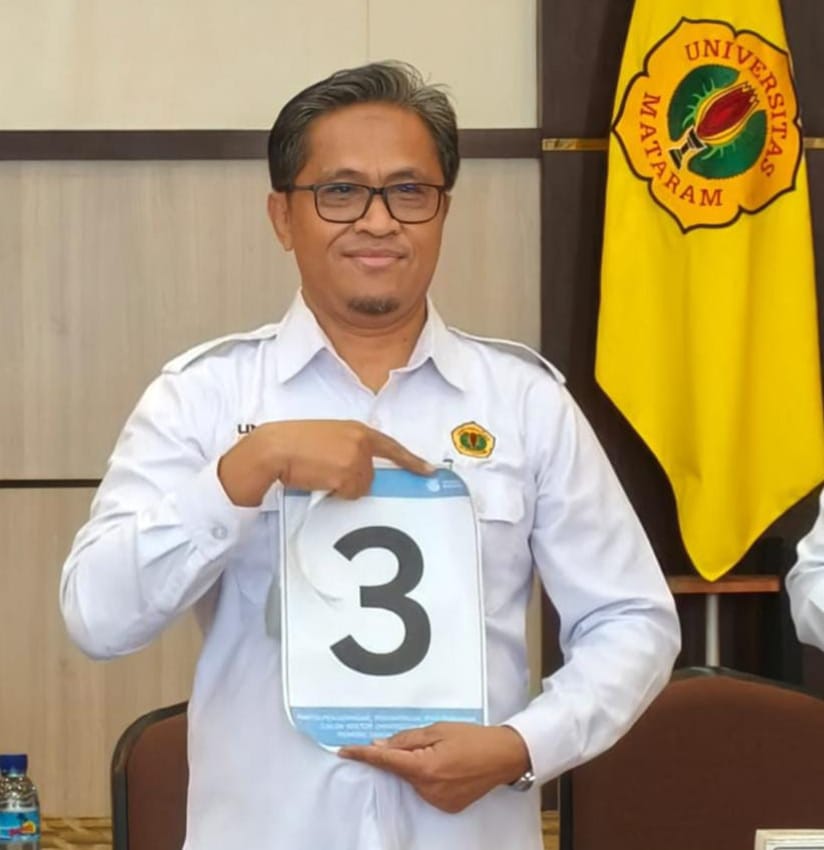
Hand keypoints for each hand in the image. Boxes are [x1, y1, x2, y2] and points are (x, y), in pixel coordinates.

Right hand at [218, 419, 433, 505]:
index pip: (391, 446)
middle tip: (325, 470)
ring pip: (359, 488)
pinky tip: (318, 479)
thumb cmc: (294, 444)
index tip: (430, 470)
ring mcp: (356, 458)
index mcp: (356, 429)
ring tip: (319, 473)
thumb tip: (357, 473)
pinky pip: (348, 495)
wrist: (275, 448)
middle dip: (351, 480)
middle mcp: (361, 442)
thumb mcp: (327, 437)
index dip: (411, 460)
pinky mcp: (348, 474)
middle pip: (370, 476)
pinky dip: (334, 493)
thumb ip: (348, 447)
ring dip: (340, 487)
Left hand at [339, 722, 530, 813]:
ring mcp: (437, 801)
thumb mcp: (438, 729)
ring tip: (444, 752)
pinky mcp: (446, 806)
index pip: (385, 761)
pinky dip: (428, 777)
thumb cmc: (472, 738)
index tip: (344, 751)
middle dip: (403, 754)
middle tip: (425, 741)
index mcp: (424, 768)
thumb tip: (381, 745)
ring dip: (417, 766)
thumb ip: (406, 739)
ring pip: (413, 779)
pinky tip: (447, 766)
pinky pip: (426, 789)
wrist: (503, 756)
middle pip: (401, 769)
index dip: (363, 755)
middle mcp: (428, 789)